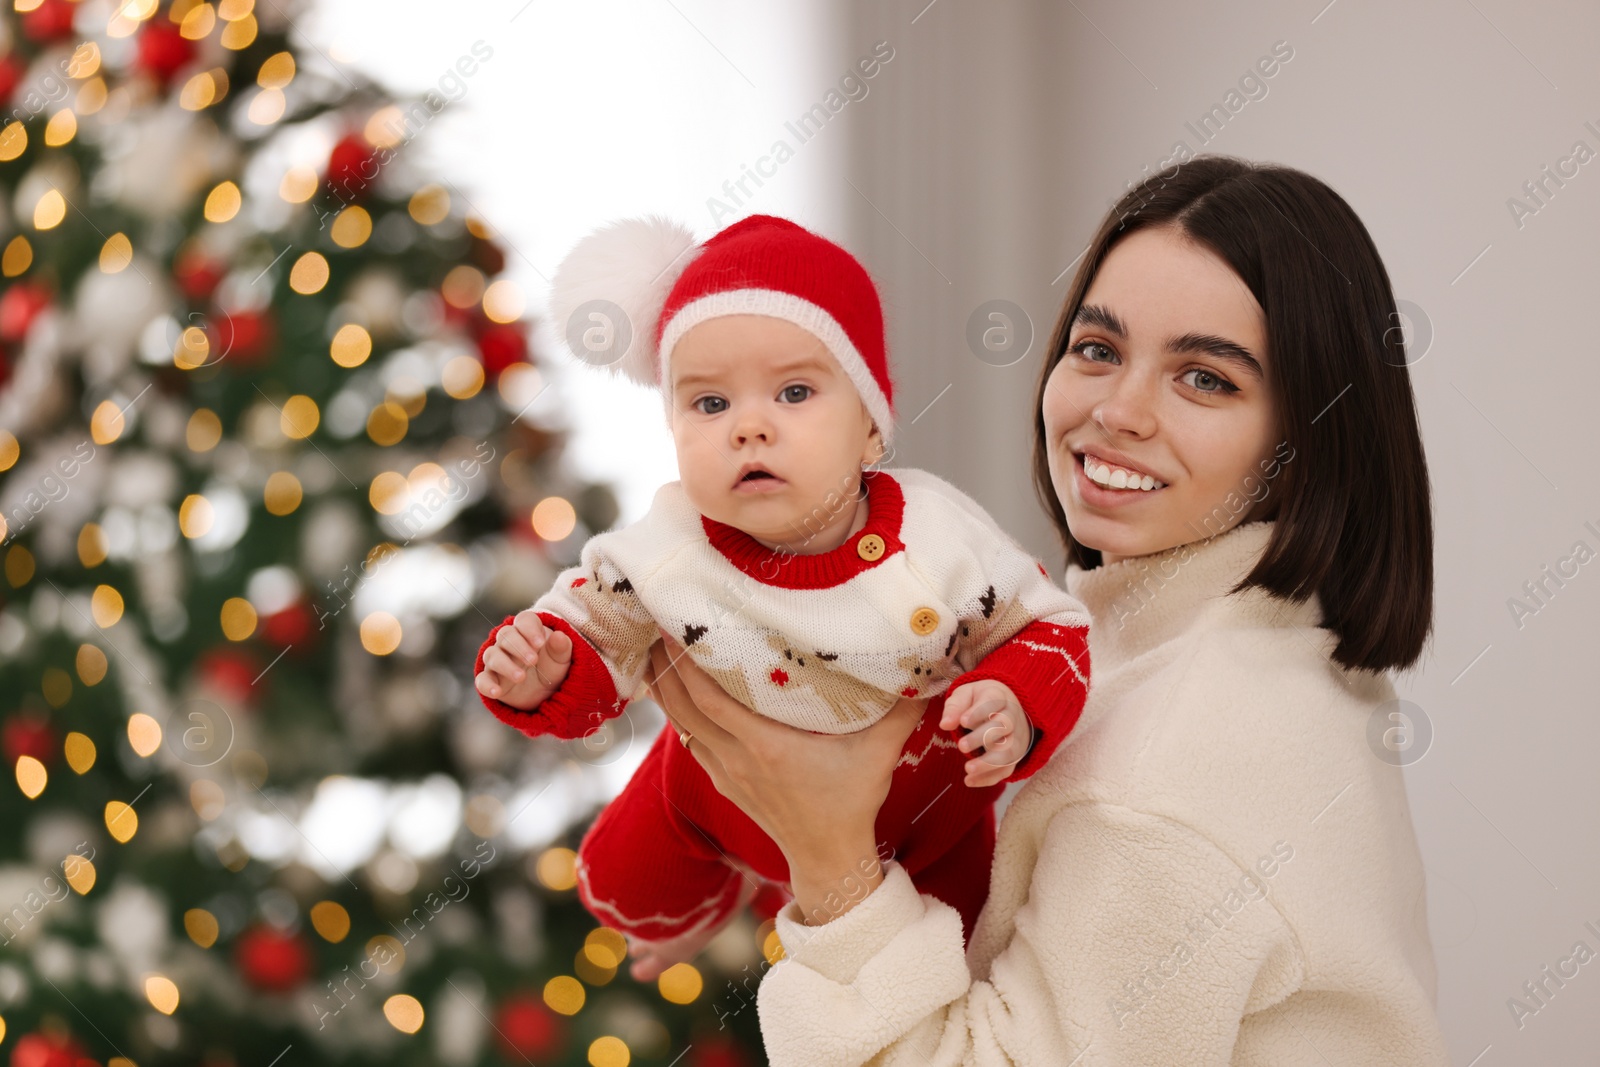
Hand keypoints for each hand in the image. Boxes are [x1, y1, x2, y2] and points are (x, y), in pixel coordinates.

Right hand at [474, 609, 572, 709]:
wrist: (545, 694)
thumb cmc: (552, 668)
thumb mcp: (561, 660)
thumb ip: (561, 648)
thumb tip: (559, 636)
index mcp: (528, 631)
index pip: (524, 620)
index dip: (530, 629)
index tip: (540, 643)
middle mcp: (509, 643)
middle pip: (506, 635)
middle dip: (519, 647)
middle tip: (533, 660)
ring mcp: (497, 661)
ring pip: (492, 655)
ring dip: (505, 665)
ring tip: (521, 677)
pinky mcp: (491, 679)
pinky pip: (482, 679)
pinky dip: (486, 685)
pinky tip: (496, 692)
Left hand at [642, 628, 924, 924]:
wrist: (829, 859)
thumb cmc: (852, 803)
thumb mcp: (881, 753)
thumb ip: (904, 708)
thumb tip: (932, 667)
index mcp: (765, 745)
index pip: (709, 698)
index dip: (685, 663)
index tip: (676, 626)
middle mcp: (736, 757)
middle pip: (682, 706)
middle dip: (664, 665)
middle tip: (656, 623)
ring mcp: (726, 772)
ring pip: (681, 724)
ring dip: (665, 688)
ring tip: (656, 649)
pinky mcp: (724, 782)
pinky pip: (691, 740)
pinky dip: (679, 714)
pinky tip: (677, 693)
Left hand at [939, 679, 1030, 787]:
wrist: (1004, 708)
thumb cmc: (979, 701)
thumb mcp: (965, 695)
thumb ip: (955, 707)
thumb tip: (945, 724)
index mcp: (999, 696)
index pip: (993, 701)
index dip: (979, 712)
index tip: (963, 721)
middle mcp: (1012, 716)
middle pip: (1003, 726)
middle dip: (982, 737)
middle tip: (961, 746)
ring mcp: (1017, 737)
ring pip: (1010, 751)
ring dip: (989, 762)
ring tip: (968, 769)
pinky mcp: (1015, 755)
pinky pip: (1007, 769)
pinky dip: (989, 777)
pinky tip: (970, 781)